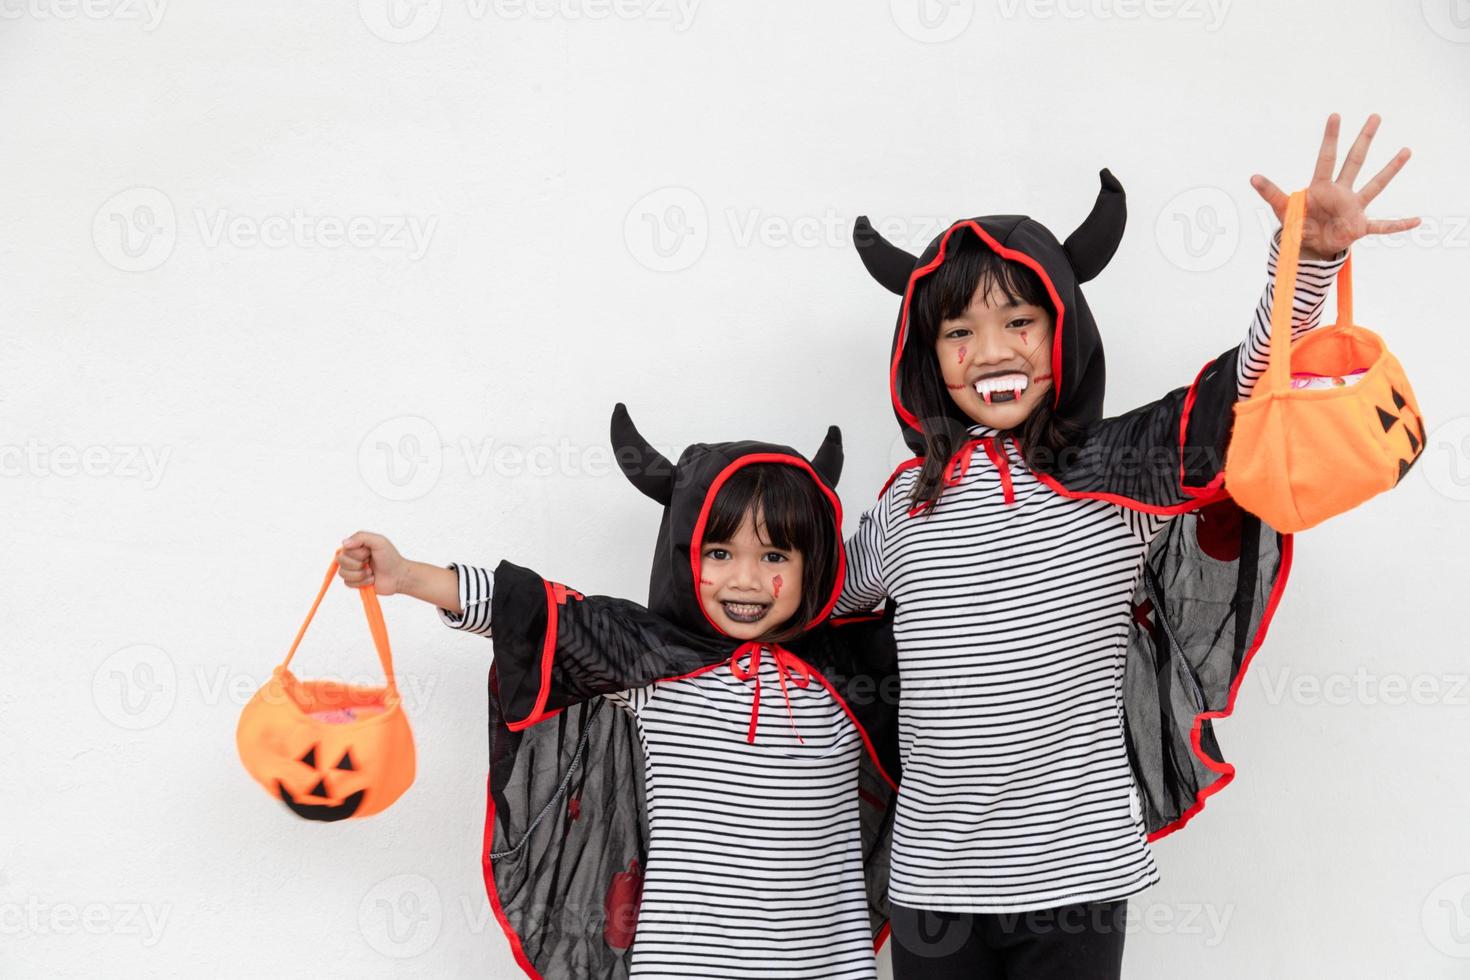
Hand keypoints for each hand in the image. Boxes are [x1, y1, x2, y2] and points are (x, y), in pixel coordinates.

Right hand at [337, 531, 411, 595]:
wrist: (398, 576)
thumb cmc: (390, 558)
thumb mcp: (379, 541)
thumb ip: (361, 537)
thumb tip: (344, 543)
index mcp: (356, 546)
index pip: (344, 550)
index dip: (357, 554)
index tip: (369, 553)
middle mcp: (352, 557)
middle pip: (341, 561)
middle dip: (358, 564)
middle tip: (370, 563)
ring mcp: (353, 570)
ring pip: (343, 573)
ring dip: (360, 574)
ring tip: (371, 572)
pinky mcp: (355, 582)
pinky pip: (348, 583)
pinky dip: (361, 582)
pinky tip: (371, 579)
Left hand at [1251, 113, 1418, 259]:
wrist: (1309, 246)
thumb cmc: (1297, 223)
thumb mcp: (1283, 208)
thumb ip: (1271, 192)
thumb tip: (1252, 177)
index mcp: (1321, 187)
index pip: (1326, 158)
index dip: (1330, 138)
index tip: (1335, 115)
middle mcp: (1341, 193)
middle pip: (1354, 161)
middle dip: (1364, 139)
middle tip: (1375, 116)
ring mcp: (1353, 208)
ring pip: (1375, 185)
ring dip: (1390, 169)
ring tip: (1406, 150)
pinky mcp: (1360, 226)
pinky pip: (1383, 226)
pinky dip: (1400, 224)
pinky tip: (1418, 220)